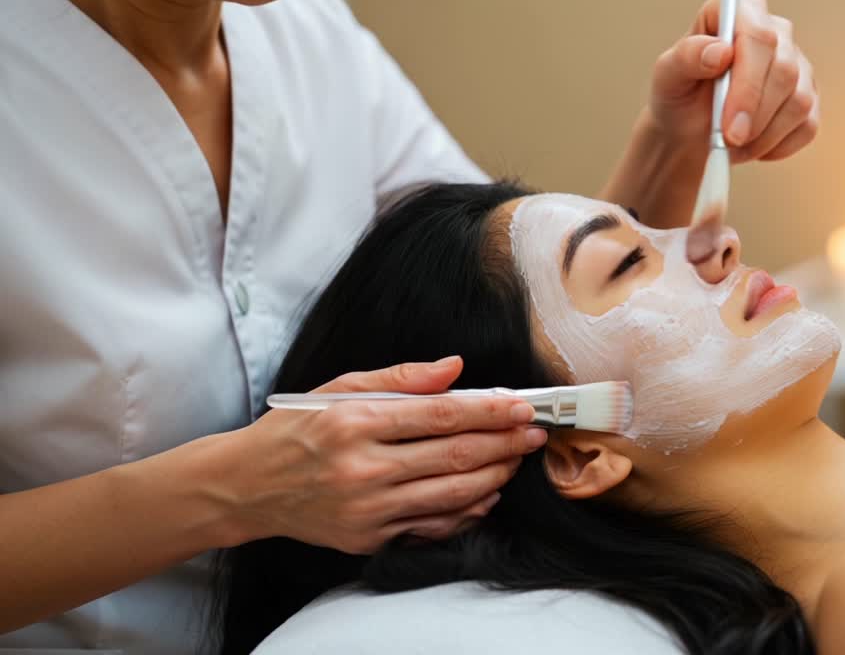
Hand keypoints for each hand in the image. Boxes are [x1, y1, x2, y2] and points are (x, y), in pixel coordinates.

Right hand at [223, 356, 545, 553]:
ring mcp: (367, 509)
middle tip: (534, 432)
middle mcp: (362, 469)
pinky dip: (469, 510)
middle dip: (505, 443)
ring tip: (517, 458)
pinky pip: (434, 526)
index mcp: (355, 423)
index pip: (440, 415)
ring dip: (496, 475)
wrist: (248, 487)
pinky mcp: (369, 538)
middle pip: (454, 456)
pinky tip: (487, 492)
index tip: (521, 405)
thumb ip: (402, 378)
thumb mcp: (339, 389)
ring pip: (452, 494)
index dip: (489, 410)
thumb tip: (456, 367)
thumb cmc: (297, 430)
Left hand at [650, 0, 818, 163]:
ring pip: (799, 102)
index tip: (729, 122)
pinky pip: (807, 126)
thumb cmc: (679, 94)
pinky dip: (776, 146)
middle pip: (785, 70)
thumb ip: (687, 57)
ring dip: (763, 135)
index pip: (759, 36)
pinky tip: (752, 145)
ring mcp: (798, 65)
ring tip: (732, 143)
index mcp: (740, 12)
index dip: (748, 82)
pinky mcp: (809, 97)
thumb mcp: (667, 76)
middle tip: (728, 141)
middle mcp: (775, 32)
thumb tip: (721, 51)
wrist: (691, 128)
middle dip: (755, 115)